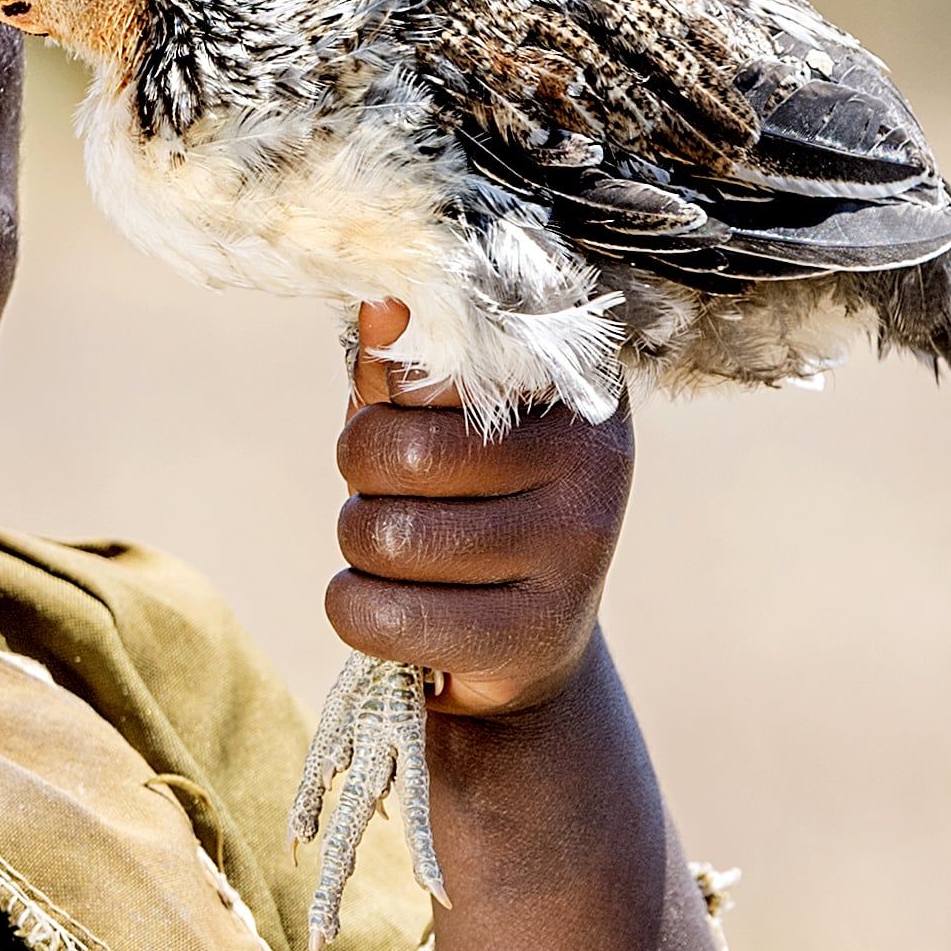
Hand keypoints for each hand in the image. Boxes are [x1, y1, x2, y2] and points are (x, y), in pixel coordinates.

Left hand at [332, 300, 633, 721]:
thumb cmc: (469, 505)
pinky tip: (396, 607)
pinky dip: (355, 611)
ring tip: (405, 553)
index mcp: (575, 384)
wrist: (526, 648)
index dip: (386, 401)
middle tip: (392, 497)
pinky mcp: (536, 634)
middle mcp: (594, 459)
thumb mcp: (441, 426)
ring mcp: (576, 550)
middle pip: (394, 451)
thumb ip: (405, 366)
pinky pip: (380, 614)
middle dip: (360, 479)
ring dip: (358, 550)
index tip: (408, 423)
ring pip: (381, 536)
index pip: (434, 358)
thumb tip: (380, 302)